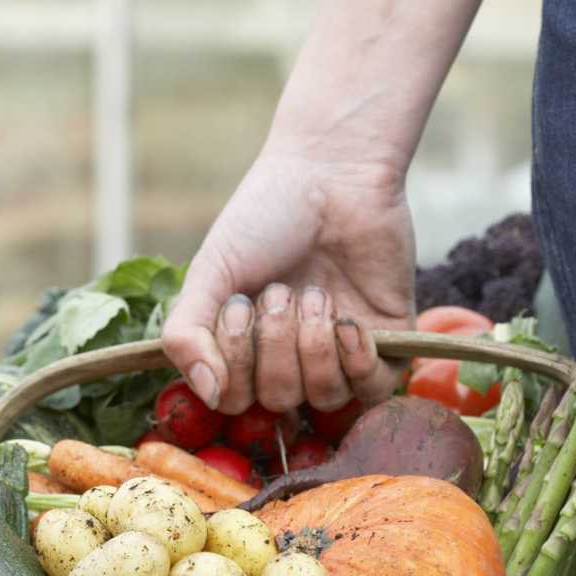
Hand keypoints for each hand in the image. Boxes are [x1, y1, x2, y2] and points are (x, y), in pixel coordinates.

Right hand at [162, 143, 415, 415]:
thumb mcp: (210, 272)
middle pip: (277, 402)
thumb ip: (186, 334)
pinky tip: (347, 320)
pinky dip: (357, 360)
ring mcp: (341, 355)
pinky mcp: (389, 344)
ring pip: (324, 398)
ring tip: (315, 292)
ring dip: (314, 345)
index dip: (234, 364)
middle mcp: (292, 359)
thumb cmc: (265, 217)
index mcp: (246, 348)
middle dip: (275, 345)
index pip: (233, 401)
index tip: (237, 306)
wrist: (332, 173)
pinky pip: (374, 388)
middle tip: (280, 290)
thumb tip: (210, 397)